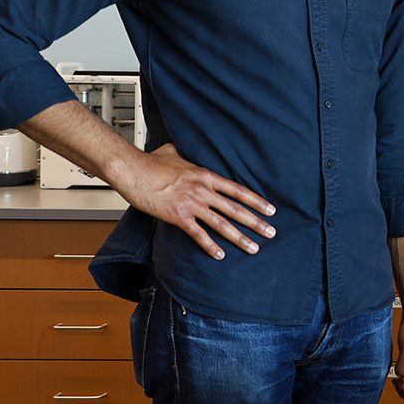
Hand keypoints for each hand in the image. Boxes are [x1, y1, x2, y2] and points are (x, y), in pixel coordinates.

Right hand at [111, 144, 274, 259]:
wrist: (132, 170)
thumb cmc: (150, 161)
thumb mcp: (175, 152)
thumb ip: (187, 154)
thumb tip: (185, 148)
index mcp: (206, 175)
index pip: (238, 190)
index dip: (256, 201)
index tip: (271, 210)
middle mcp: (203, 190)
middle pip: (235, 209)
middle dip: (256, 222)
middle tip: (271, 232)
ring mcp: (191, 204)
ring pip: (221, 224)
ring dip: (239, 238)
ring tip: (254, 248)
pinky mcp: (177, 216)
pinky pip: (198, 234)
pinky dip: (210, 246)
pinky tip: (221, 255)